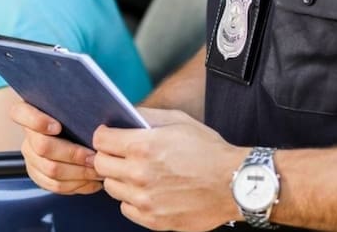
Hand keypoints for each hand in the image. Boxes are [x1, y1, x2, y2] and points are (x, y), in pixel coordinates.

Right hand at [10, 102, 101, 194]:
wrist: (75, 135)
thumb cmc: (77, 118)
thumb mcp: (74, 109)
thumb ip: (76, 108)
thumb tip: (95, 120)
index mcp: (30, 113)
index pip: (20, 114)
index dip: (37, 121)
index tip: (57, 126)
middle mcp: (27, 136)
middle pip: (42, 147)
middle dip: (72, 154)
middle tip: (93, 156)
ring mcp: (31, 157)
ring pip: (50, 170)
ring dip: (78, 172)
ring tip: (97, 170)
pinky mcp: (38, 175)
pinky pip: (55, 185)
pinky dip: (76, 185)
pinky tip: (92, 182)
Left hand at [92, 108, 246, 230]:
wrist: (236, 184)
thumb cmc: (209, 151)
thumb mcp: (178, 121)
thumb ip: (146, 116)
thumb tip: (123, 115)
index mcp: (142, 146)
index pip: (100, 140)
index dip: (104, 136)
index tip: (109, 137)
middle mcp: (139, 174)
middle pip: (100, 164)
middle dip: (108, 156)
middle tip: (122, 155)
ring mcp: (145, 199)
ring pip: (111, 187)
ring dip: (120, 179)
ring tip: (139, 173)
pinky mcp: (154, 220)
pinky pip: (126, 208)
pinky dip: (132, 200)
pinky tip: (148, 191)